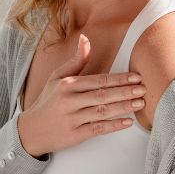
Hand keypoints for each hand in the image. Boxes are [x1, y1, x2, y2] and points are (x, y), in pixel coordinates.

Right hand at [17, 34, 145, 156]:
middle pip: (103, 95)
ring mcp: (72, 119)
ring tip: (140, 103)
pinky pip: (98, 129)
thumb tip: (85, 38)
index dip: (119, 79)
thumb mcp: (57, 78)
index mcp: (67, 85)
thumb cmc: (48, 101)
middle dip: (125, 92)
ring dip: (123, 107)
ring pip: (102, 112)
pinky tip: (128, 122)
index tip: (136, 77)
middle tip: (143, 89)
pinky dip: (114, 126)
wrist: (31, 130)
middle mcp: (69, 101)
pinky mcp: (74, 135)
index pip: (99, 80)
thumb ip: (76, 60)